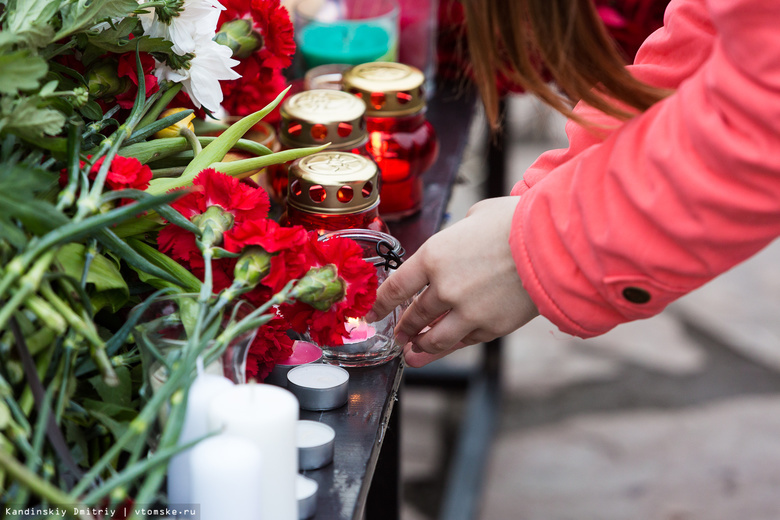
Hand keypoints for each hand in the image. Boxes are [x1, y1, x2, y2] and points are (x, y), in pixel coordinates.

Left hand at [368, 196, 538, 366]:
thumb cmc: (516, 221)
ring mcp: (467, 312)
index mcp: (434, 256)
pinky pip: (463, 342)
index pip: (396, 287)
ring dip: (419, 347)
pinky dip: (449, 348)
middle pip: (413, 315)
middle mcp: (444, 288)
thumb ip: (456, 236)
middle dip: (402, 327)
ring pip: (434, 337)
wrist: (553, 244)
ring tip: (411, 352)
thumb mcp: (475, 216)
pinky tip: (441, 350)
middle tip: (397, 334)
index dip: (381, 304)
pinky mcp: (490, 327)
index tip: (372, 313)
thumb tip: (456, 242)